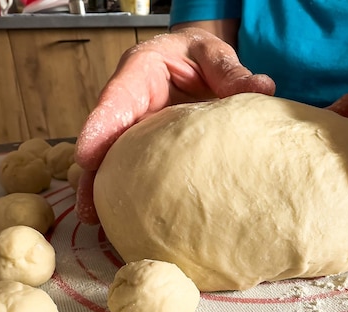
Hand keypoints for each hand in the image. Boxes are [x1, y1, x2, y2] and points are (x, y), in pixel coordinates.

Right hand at [74, 27, 274, 223]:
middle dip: (94, 172)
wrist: (199, 62)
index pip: (117, 98)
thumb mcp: (214, 55)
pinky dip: (129, 191)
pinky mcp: (147, 148)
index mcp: (142, 72)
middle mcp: (132, 103)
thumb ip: (230, 72)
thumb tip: (261, 88)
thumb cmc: (201, 55)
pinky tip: (127, 217)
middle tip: (87, 206)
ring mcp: (137, 128)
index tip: (86, 156)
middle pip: (106, 138)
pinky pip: (134, 168)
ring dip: (105, 190)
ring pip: (114, 159)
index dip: (99, 127)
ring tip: (97, 221)